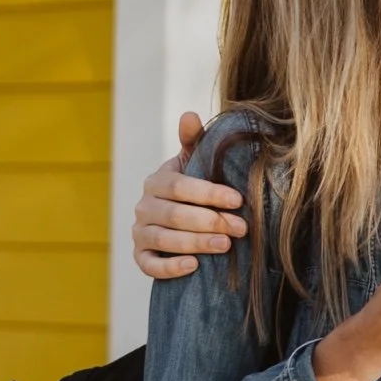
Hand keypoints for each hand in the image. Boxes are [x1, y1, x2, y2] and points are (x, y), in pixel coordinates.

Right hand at [133, 110, 248, 279]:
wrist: (182, 222)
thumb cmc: (194, 189)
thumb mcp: (195, 163)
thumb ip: (194, 140)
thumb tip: (190, 114)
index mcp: (157, 181)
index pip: (180, 186)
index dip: (208, 193)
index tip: (238, 200)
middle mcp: (144, 206)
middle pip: (174, 215)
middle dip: (210, 221)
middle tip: (241, 228)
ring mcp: (140, 233)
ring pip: (164, 240)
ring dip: (196, 243)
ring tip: (225, 246)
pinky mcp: (140, 256)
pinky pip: (149, 265)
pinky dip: (170, 266)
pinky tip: (194, 266)